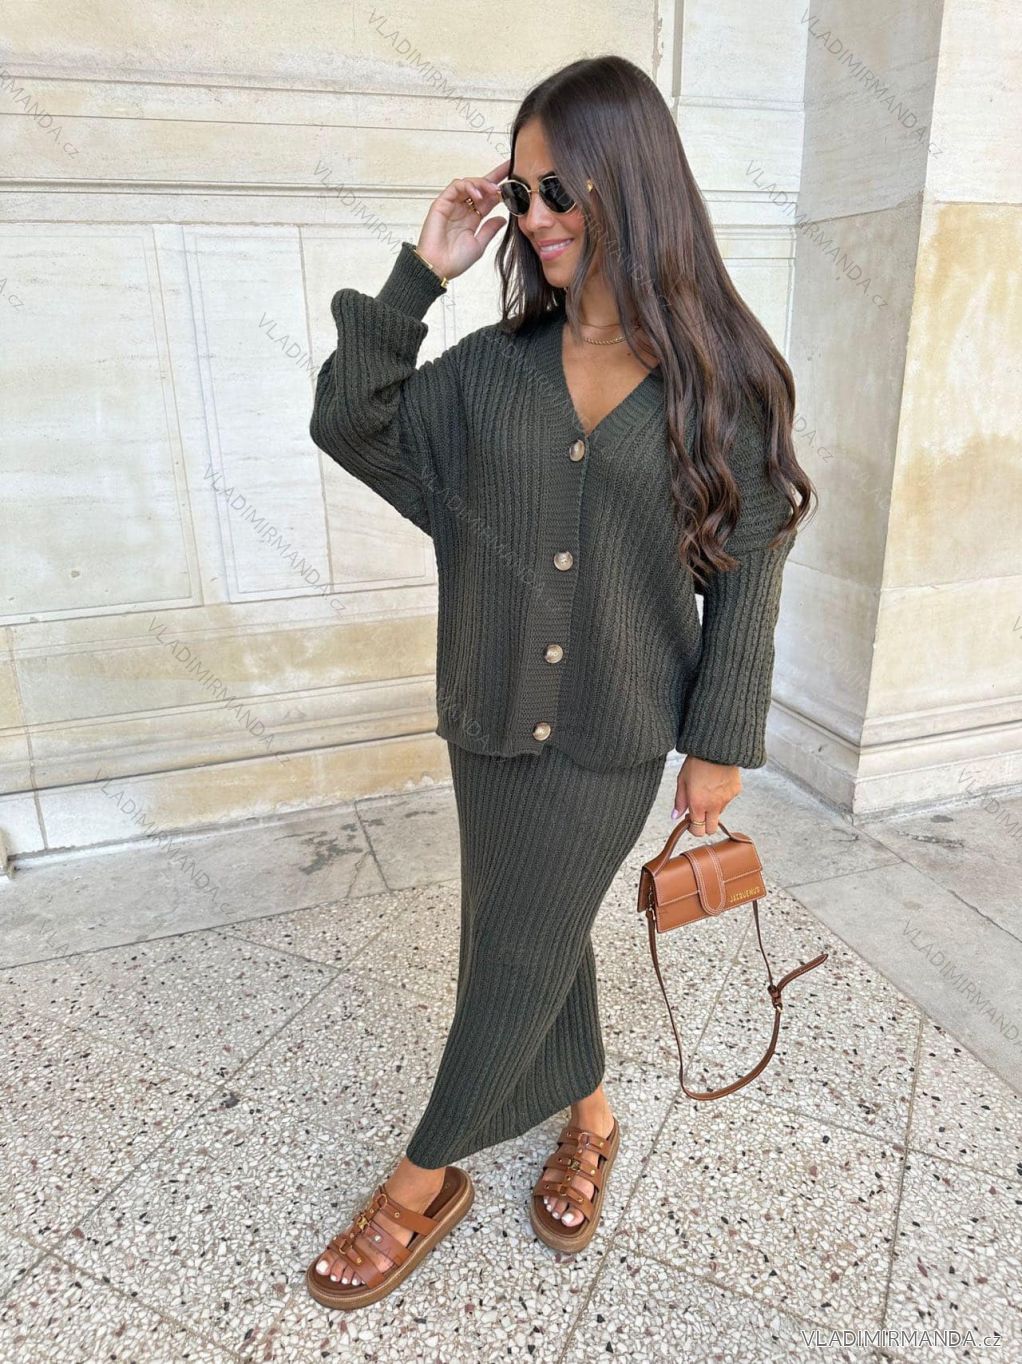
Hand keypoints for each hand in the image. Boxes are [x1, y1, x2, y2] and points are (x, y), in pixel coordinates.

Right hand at [415, 157, 510, 282]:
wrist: (438, 267)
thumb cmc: (454, 261)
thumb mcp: (479, 245)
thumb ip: (490, 230)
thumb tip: (503, 218)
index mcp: (472, 219)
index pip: (488, 199)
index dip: (500, 190)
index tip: (514, 183)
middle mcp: (462, 209)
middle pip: (479, 187)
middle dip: (495, 176)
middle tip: (508, 169)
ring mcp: (452, 205)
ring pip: (468, 183)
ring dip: (483, 183)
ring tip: (493, 190)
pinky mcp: (442, 203)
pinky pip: (455, 186)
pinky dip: (468, 186)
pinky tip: (477, 195)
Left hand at [672, 756, 741, 835]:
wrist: (716, 748)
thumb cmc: (696, 762)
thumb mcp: (682, 780)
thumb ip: (679, 801)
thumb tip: (675, 816)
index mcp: (698, 804)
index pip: (698, 831)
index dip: (693, 828)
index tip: (690, 820)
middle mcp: (714, 806)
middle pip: (711, 830)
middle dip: (705, 826)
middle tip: (700, 812)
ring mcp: (726, 800)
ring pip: (720, 813)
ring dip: (713, 808)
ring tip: (708, 789)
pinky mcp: (736, 791)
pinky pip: (728, 800)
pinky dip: (722, 795)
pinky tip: (717, 782)